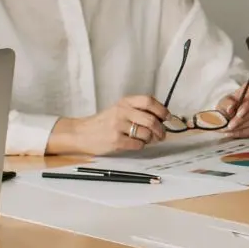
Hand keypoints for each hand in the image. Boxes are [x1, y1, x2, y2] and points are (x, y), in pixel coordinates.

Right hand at [48, 96, 169, 154]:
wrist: (81, 133)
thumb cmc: (103, 123)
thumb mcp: (120, 110)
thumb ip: (138, 111)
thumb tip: (162, 119)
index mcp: (125, 102)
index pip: (149, 101)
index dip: (162, 110)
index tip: (167, 117)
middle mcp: (122, 111)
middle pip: (151, 119)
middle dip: (160, 130)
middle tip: (161, 135)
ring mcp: (118, 126)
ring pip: (146, 133)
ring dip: (150, 139)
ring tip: (146, 140)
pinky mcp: (115, 140)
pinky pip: (137, 145)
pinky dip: (140, 146)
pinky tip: (134, 144)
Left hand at [215, 82, 248, 138]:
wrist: (230, 113)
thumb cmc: (229, 104)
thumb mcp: (224, 102)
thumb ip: (227, 104)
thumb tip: (231, 108)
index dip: (248, 103)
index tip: (238, 113)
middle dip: (242, 119)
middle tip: (230, 125)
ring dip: (242, 126)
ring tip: (230, 129)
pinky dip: (244, 132)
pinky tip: (234, 132)